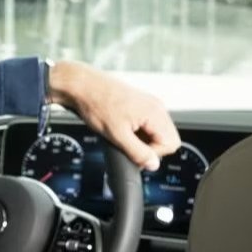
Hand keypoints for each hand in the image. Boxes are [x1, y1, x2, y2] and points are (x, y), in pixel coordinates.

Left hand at [46, 61, 179, 171]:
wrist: (81, 86)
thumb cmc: (96, 104)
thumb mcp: (117, 135)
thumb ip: (138, 152)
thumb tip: (153, 165)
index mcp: (155, 113)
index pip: (171, 144)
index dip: (153, 154)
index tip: (135, 154)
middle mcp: (156, 107)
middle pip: (167, 138)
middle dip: (150, 148)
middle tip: (129, 147)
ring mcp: (149, 104)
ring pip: (157, 132)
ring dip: (143, 141)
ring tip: (123, 137)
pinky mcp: (140, 105)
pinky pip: (148, 125)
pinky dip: (138, 132)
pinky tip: (122, 130)